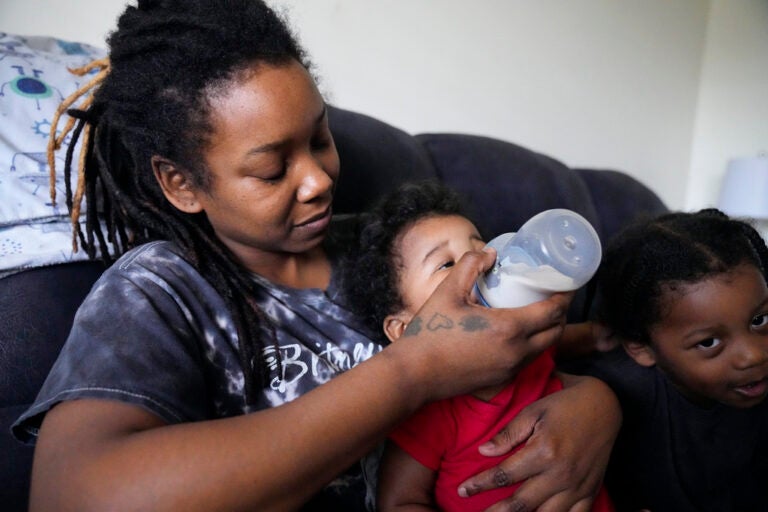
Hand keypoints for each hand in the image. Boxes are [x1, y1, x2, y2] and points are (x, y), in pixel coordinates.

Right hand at [394, 249, 571, 402]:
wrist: (414, 374)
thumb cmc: (429, 333)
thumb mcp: (447, 292)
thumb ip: (470, 266)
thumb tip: (489, 253)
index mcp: (508, 329)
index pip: (552, 311)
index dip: (565, 295)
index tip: (567, 282)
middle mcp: (517, 352)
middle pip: (556, 332)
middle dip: (561, 312)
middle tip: (554, 294)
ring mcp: (510, 369)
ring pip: (544, 348)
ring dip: (548, 330)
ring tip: (539, 311)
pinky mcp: (501, 380)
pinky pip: (527, 360)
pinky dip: (532, 345)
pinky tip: (517, 332)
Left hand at [456, 375, 620, 511]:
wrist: (605, 406)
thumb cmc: (564, 405)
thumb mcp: (533, 412)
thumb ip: (508, 434)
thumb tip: (483, 451)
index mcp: (544, 451)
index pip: (504, 476)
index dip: (480, 485)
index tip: (463, 490)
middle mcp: (561, 474)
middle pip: (520, 503)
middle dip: (494, 511)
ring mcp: (577, 486)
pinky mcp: (590, 492)